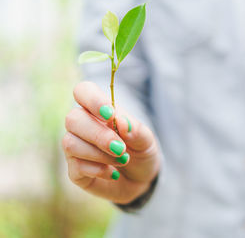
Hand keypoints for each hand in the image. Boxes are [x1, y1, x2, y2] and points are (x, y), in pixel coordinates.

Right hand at [62, 81, 159, 203]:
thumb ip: (135, 129)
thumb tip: (120, 121)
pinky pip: (76, 166)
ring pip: (71, 143)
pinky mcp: (74, 171)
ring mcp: (76, 148)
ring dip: (100, 154)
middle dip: (99, 135)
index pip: (83, 91)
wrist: (141, 180)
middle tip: (121, 148)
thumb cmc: (141, 151)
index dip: (93, 100)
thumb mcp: (146, 140)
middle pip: (73, 119)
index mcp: (99, 109)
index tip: (110, 115)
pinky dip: (99, 170)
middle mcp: (82, 126)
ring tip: (122, 160)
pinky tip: (113, 173)